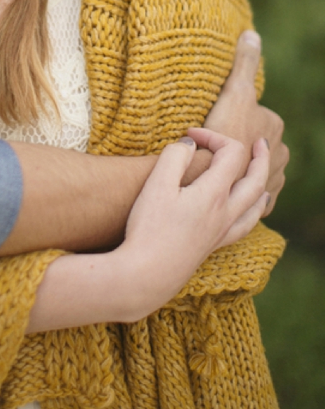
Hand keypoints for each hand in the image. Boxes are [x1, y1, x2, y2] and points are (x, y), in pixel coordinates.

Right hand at [119, 128, 269, 320]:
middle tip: (260, 142)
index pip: (231, 153)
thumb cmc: (149, 228)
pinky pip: (246, 224)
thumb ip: (174, 156)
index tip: (190, 134)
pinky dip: (254, 210)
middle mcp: (225, 212)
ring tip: (262, 173)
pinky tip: (250, 210)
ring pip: (256, 204)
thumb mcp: (156, 184)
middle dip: (259, 157)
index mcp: (214, 193)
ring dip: (262, 183)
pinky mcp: (213, 245)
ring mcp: (222, 231)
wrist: (146, 274)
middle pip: (256, 179)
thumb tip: (190, 143)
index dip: (214, 136)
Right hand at [202, 31, 287, 213]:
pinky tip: (225, 189)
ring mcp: (270, 181)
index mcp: (276, 127)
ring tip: (216, 167)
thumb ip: (244, 63)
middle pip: (256, 144)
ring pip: (255, 171)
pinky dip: (240, 193)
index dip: (232, 118)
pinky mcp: (257, 204)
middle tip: (212, 143)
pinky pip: (250, 196)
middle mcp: (281, 156)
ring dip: (241, 170)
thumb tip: (252, 33)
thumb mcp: (233, 91)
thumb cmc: (221, 133)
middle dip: (240, 145)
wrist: (207, 180)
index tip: (214, 121)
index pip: (254, 116)